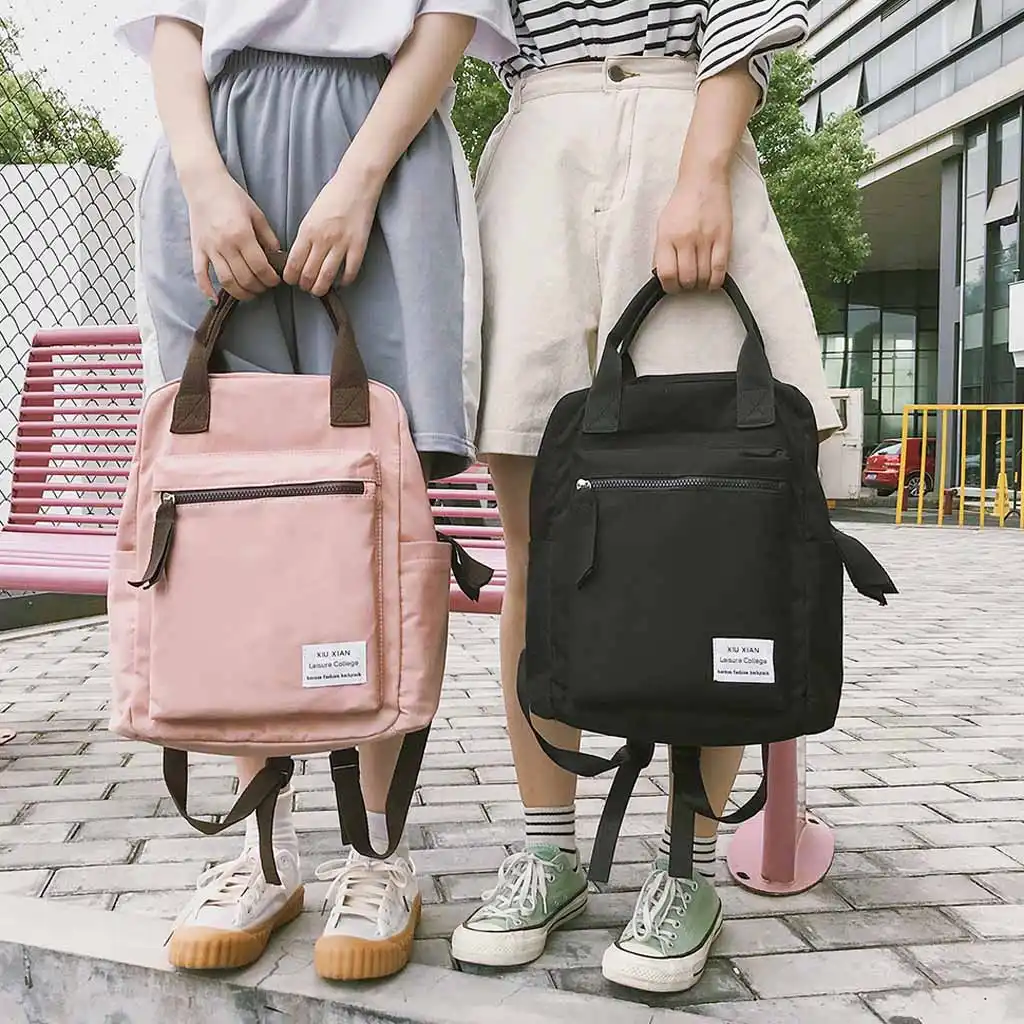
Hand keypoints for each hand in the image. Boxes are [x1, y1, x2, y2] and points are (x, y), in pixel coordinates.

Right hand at [184, 168, 280, 301]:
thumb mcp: (257, 214)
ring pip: (226, 281)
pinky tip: (215, 300)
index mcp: (242, 235)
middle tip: (265, 287)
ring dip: (240, 293)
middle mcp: (225, 244)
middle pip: (244, 278)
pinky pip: (200, 274)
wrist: (204, 184)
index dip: (271, 279)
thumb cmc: (233, 197)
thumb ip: (268, 237)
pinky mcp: (197, 249)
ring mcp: (209, 248)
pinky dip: (206, 289)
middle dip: (259, 287)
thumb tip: (278, 256)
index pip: (260, 267)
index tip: (276, 281)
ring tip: (250, 293)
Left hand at [284, 160, 382, 295]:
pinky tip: (341, 282)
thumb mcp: (310, 215)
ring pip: (327, 276)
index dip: (290, 277)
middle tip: (305, 287)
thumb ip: (305, 237)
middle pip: (309, 273)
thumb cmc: (332, 196)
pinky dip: (344, 281)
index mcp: (307, 230)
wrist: (356, 183)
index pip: (294, 263)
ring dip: (321, 288)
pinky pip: (350, 272)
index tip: (291, 280)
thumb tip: (300, 258)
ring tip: (319, 290)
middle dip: (305, 285)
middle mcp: (322, 239)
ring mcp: (342, 244)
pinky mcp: (358, 246)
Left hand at [654, 167, 731, 292]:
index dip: (669, 287)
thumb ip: (662, 250)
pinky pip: (720, 269)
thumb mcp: (663, 225)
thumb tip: (662, 275)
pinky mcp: (723, 238)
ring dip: (701, 284)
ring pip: (703, 276)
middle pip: (686, 278)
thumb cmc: (682, 203)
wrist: (703, 179)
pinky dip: (715, 281)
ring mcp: (705, 239)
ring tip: (700, 280)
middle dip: (686, 287)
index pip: (666, 274)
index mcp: (667, 236)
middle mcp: (685, 239)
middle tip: (688, 283)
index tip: (673, 287)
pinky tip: (712, 281)